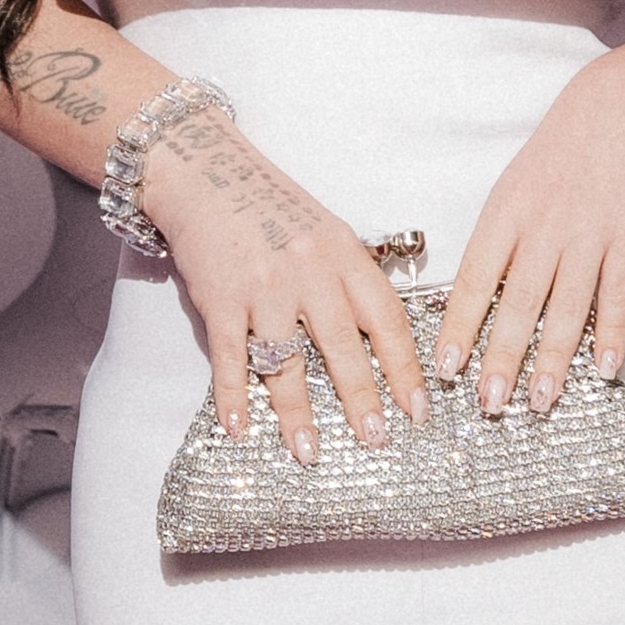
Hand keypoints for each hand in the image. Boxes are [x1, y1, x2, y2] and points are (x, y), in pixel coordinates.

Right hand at [142, 106, 428, 465]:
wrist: (205, 171)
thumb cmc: (270, 206)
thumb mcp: (325, 231)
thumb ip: (349, 279)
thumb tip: (382, 338)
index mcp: (343, 253)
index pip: (386, 317)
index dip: (405, 367)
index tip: (419, 408)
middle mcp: (309, 269)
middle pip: (343, 346)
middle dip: (363, 400)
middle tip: (376, 441)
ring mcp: (263, 285)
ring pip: (288, 361)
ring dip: (298, 414)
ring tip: (310, 453)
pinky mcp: (220, 298)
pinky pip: (231, 357)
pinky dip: (234, 396)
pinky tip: (240, 428)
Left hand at [433, 45, 624, 418]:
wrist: (618, 111)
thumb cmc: (555, 160)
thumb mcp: (511, 190)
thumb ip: (495, 246)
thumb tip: (468, 310)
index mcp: (506, 214)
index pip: (475, 278)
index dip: (460, 326)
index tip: (446, 369)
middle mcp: (544, 227)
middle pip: (519, 301)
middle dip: (503, 357)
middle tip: (490, 404)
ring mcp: (589, 234)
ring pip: (568, 306)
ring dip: (554, 358)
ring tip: (541, 401)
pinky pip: (618, 294)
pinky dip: (613, 334)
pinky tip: (605, 369)